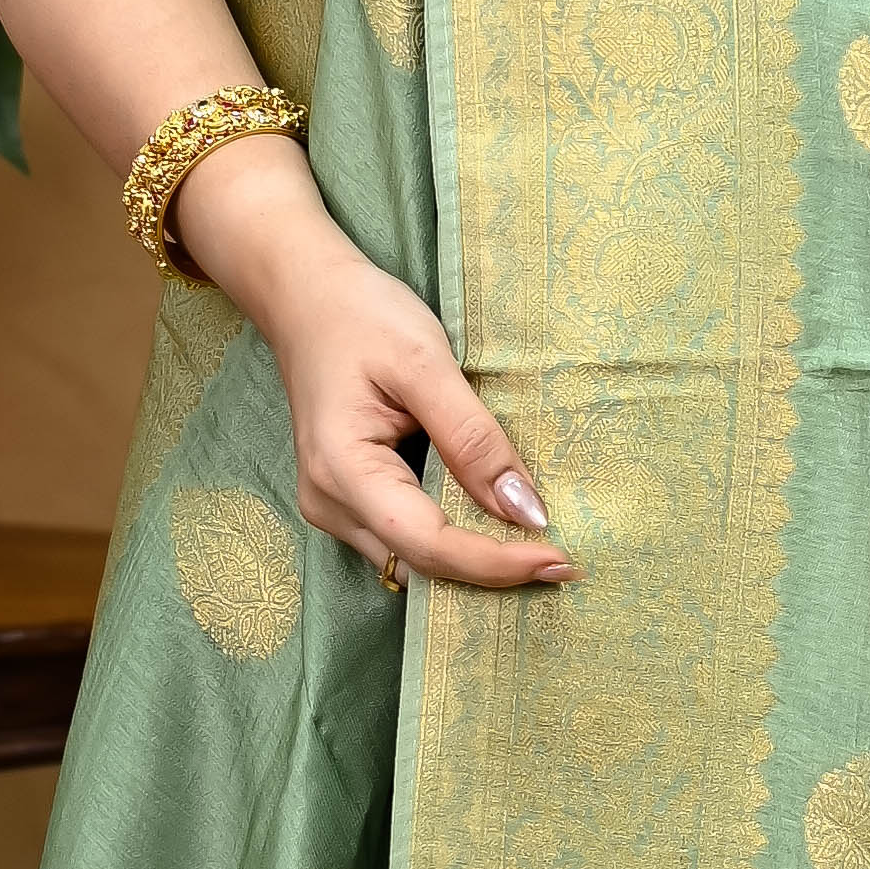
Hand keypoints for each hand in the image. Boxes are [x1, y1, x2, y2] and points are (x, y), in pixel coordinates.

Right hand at [178, 141, 569, 590]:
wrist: (305, 297)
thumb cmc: (361, 316)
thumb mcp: (426, 364)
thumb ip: (474, 439)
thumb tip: (526, 511)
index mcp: (342, 471)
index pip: (429, 544)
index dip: (496, 563)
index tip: (560, 560)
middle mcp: (329, 504)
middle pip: (420, 565)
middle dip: (491, 571)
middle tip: (564, 564)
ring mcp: (332, 507)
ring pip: (413, 562)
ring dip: (474, 561)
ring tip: (537, 549)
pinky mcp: (347, 500)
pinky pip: (405, 540)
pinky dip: (453, 539)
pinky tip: (495, 525)